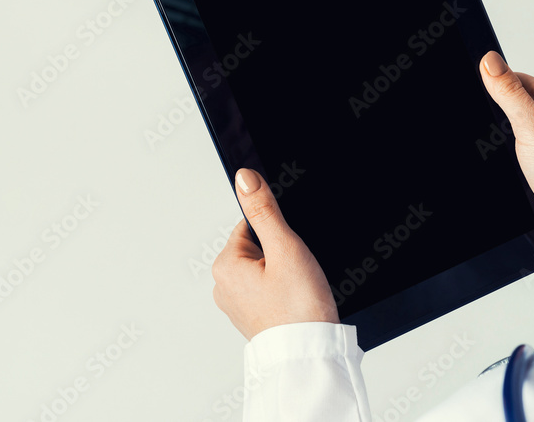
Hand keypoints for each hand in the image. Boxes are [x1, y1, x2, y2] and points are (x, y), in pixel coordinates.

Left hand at [211, 168, 338, 339]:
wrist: (310, 355)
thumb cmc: (299, 309)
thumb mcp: (285, 247)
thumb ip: (264, 210)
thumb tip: (245, 177)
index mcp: (224, 266)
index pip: (251, 226)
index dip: (277, 234)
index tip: (289, 252)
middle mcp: (223, 287)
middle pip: (259, 247)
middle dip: (281, 254)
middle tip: (296, 274)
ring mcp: (237, 305)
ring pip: (266, 269)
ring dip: (285, 274)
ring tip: (297, 291)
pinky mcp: (252, 318)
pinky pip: (269, 290)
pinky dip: (284, 292)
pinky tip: (295, 302)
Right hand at [479, 51, 533, 245]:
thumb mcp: (531, 126)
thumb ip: (509, 92)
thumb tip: (489, 60)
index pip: (514, 78)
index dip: (496, 93)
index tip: (491, 111)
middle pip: (513, 101)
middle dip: (500, 118)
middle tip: (507, 137)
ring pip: (515, 125)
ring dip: (506, 139)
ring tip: (516, 154)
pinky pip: (521, 145)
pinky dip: (512, 153)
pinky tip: (516, 165)